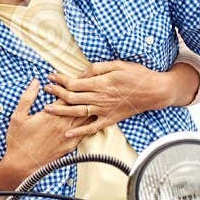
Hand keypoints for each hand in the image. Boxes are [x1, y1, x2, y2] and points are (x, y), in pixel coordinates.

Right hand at [0, 77, 95, 189]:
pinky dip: (89, 122)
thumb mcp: (18, 116)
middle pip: (79, 105)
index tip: (75, 77)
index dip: (71, 85)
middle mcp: (62, 124)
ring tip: (94, 97)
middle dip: (84, 94)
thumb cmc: (18, 140)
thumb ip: (28, 97)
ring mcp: (68, 136)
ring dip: (89, 106)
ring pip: (85, 117)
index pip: (66, 95)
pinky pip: (85, 132)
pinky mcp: (70, 145)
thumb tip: (36, 82)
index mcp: (50, 115)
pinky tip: (92, 117)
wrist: (22, 165)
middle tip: (89, 84)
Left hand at [45, 59, 186, 131]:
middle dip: (56, 93)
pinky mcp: (110, 119)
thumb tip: (82, 73)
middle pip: (72, 97)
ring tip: (47, 109)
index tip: (51, 77)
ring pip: (77, 112)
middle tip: (46, 89)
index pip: (74, 83)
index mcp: (101, 83)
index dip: (60, 80)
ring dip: (61, 111)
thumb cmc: (137, 75)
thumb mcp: (118, 64)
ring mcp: (104, 110)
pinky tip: (67, 134)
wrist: (154, 91)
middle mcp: (100, 98)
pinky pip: (92, 128)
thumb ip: (98, 68)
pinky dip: (79, 133)